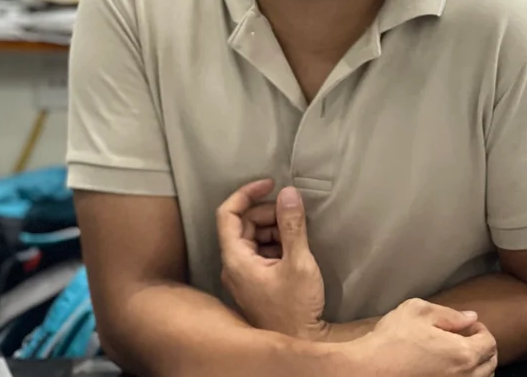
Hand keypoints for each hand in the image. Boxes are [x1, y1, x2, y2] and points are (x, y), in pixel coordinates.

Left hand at [216, 179, 327, 341]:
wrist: (297, 341)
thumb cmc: (295, 308)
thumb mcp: (298, 262)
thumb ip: (292, 226)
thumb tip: (288, 193)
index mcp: (236, 259)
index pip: (228, 214)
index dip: (247, 193)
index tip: (271, 184)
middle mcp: (233, 266)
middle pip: (242, 224)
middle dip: (267, 211)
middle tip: (292, 211)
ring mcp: (243, 275)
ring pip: (252, 237)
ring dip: (274, 226)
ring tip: (297, 230)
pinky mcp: (255, 282)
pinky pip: (260, 251)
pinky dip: (276, 241)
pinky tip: (295, 247)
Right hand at [361, 298, 497, 376]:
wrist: (366, 371)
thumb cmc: (391, 340)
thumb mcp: (418, 311)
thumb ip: (449, 314)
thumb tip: (471, 318)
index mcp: (463, 354)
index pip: (490, 343)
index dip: (482, 331)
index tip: (467, 327)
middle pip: (489, 366)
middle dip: (482, 349)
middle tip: (465, 340)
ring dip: (475, 368)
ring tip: (456, 357)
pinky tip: (445, 370)